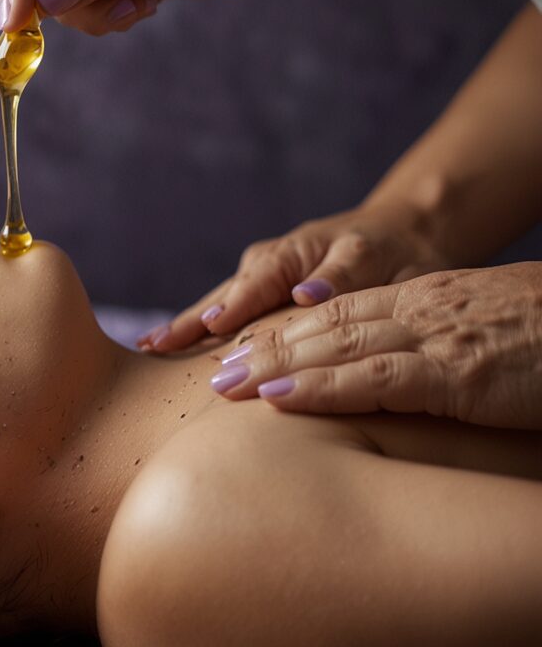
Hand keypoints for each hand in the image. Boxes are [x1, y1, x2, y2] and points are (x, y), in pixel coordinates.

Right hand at [138, 202, 450, 352]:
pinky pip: (231, 314)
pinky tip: (176, 349)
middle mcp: (267, 265)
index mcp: (291, 255)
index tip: (208, 329)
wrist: (401, 234)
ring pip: (220, 306)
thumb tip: (304, 294)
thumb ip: (345, 273)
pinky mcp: (264, 296)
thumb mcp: (378, 257)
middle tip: (152, 347)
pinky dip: (204, 331)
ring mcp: (262, 281)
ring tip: (151, 349)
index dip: (232, 310)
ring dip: (187, 328)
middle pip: (223, 297)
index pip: (254, 287)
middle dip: (189, 322)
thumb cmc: (393, 250)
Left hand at [210, 263, 541, 429]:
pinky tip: (281, 399)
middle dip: (263, 346)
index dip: (285, 330)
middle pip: (322, 324)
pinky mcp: (460, 372)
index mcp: (426, 298)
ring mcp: (437, 337)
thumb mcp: (486, 330)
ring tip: (225, 385)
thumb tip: (406, 371)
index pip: (338, 311)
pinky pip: (374, 378)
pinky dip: (320, 387)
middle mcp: (420, 309)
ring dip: (274, 366)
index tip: (243, 347)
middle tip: (211, 371)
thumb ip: (437, 344)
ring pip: (334, 346)